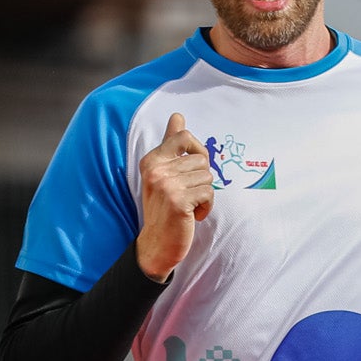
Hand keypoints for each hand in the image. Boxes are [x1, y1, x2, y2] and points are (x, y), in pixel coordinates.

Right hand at [134, 112, 216, 278]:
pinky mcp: (179, 201)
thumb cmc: (164, 208)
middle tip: (188, 194)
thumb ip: (170, 144)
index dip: (198, 150)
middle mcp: (156, 170)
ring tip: (189, 206)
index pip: (184, 137)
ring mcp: (167, 185)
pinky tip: (192, 215)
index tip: (194, 167)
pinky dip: (206, 206)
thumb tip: (178, 116)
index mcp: (152, 160)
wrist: (156, 245)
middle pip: (202, 159)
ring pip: (208, 177)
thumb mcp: (163, 173)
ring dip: (204, 194)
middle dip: (202, 178)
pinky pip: (209, 193)